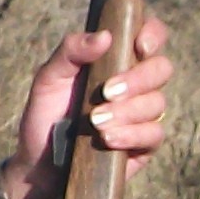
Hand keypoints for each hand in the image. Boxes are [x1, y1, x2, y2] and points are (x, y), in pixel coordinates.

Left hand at [12, 10, 174, 187]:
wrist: (38, 164)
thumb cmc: (46, 115)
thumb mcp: (48, 79)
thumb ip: (70, 52)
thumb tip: (104, 36)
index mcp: (116, 59)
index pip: (149, 35)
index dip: (152, 34)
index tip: (139, 46)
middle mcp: (136, 83)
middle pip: (161, 68)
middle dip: (137, 79)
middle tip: (106, 92)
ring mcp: (142, 114)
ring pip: (157, 102)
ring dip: (127, 111)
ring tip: (95, 122)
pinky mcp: (144, 144)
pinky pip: (154, 134)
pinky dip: (131, 134)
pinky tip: (108, 139)